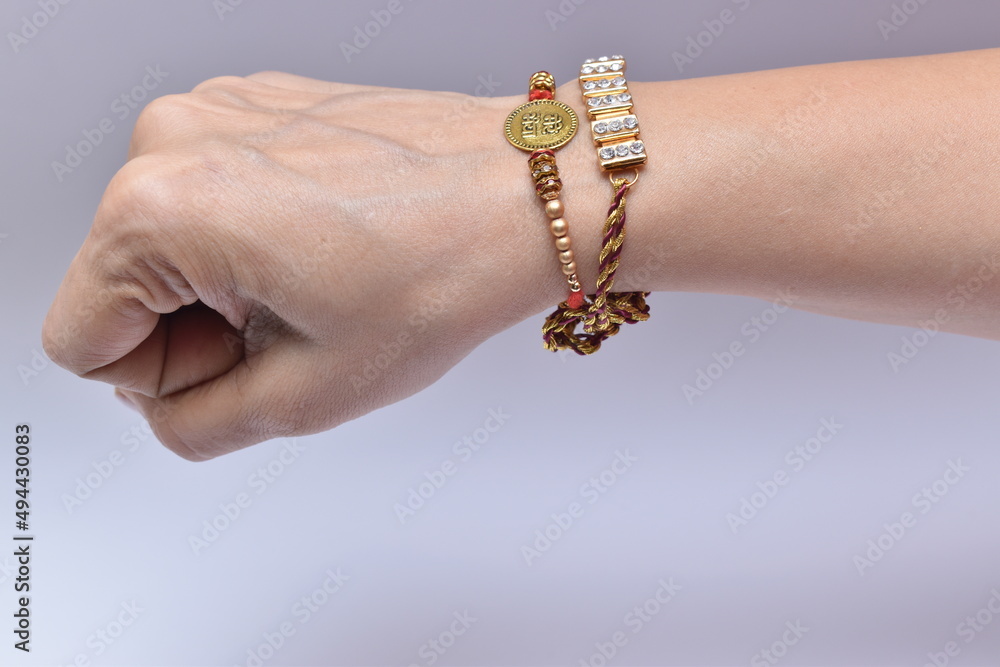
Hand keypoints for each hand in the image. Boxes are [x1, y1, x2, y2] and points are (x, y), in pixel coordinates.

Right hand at [42, 72, 574, 459]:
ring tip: (321, 277)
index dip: (163, 379)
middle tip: (296, 322)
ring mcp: (215, 108)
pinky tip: (327, 241)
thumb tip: (163, 409)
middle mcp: (171, 138)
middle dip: (195, 329)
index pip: (79, 341)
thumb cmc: (443, 272)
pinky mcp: (254, 103)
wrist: (525, 191)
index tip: (245, 359)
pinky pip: (210, 197)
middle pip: (118, 286)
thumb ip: (196, 427)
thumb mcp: (307, 394)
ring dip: (227, 282)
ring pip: (165, 242)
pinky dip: (252, 234)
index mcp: (161, 207)